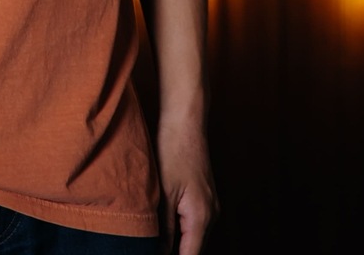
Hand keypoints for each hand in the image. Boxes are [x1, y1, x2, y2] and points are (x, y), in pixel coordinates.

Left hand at [156, 123, 218, 254]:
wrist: (186, 122)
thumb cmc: (173, 152)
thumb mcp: (164, 192)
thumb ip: (164, 227)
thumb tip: (160, 252)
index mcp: (201, 217)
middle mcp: (211, 215)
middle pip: (194, 249)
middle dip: (176, 252)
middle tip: (151, 248)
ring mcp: (211, 205)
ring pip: (195, 236)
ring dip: (179, 242)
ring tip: (156, 240)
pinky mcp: (206, 197)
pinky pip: (195, 223)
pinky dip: (182, 228)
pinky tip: (165, 225)